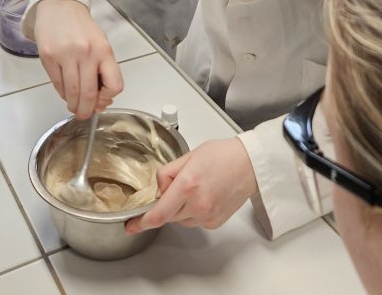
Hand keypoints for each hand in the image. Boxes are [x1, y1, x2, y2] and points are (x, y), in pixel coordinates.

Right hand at [32, 0, 123, 118]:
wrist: (61, 6)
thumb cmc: (82, 28)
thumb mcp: (100, 45)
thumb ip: (102, 71)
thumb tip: (100, 103)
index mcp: (104, 50)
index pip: (114, 85)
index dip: (108, 98)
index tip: (102, 101)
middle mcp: (86, 53)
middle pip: (89, 94)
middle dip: (86, 111)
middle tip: (84, 115)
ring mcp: (66, 55)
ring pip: (71, 93)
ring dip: (73, 105)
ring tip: (73, 106)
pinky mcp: (48, 57)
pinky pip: (57, 84)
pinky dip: (62, 93)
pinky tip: (65, 92)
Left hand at [125, 139, 257, 232]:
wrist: (249, 165)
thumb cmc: (223, 155)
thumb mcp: (188, 156)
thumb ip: (168, 173)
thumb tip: (158, 188)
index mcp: (188, 185)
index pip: (158, 213)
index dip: (141, 223)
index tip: (131, 225)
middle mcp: (197, 205)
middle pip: (168, 216)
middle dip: (165, 204)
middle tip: (176, 186)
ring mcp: (207, 216)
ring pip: (180, 219)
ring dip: (179, 208)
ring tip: (194, 187)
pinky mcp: (214, 222)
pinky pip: (193, 221)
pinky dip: (192, 212)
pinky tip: (203, 195)